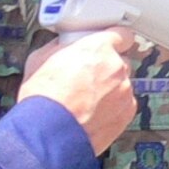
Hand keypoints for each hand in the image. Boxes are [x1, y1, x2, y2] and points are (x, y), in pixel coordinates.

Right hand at [19, 30, 135, 153]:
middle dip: (106, 67)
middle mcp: (116, 67)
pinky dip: (113, 108)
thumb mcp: (41, 59)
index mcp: (98, 48)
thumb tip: (62, 46)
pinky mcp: (127, 113)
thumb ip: (60, 47)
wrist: (50, 133)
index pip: (122, 35)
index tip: (109, 45)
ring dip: (109, 89)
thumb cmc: (43, 97)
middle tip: (87, 77)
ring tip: (85, 100)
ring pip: (122, 84)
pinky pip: (124, 104)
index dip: (114, 40)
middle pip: (120, 61)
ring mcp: (125, 91)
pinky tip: (92, 113)